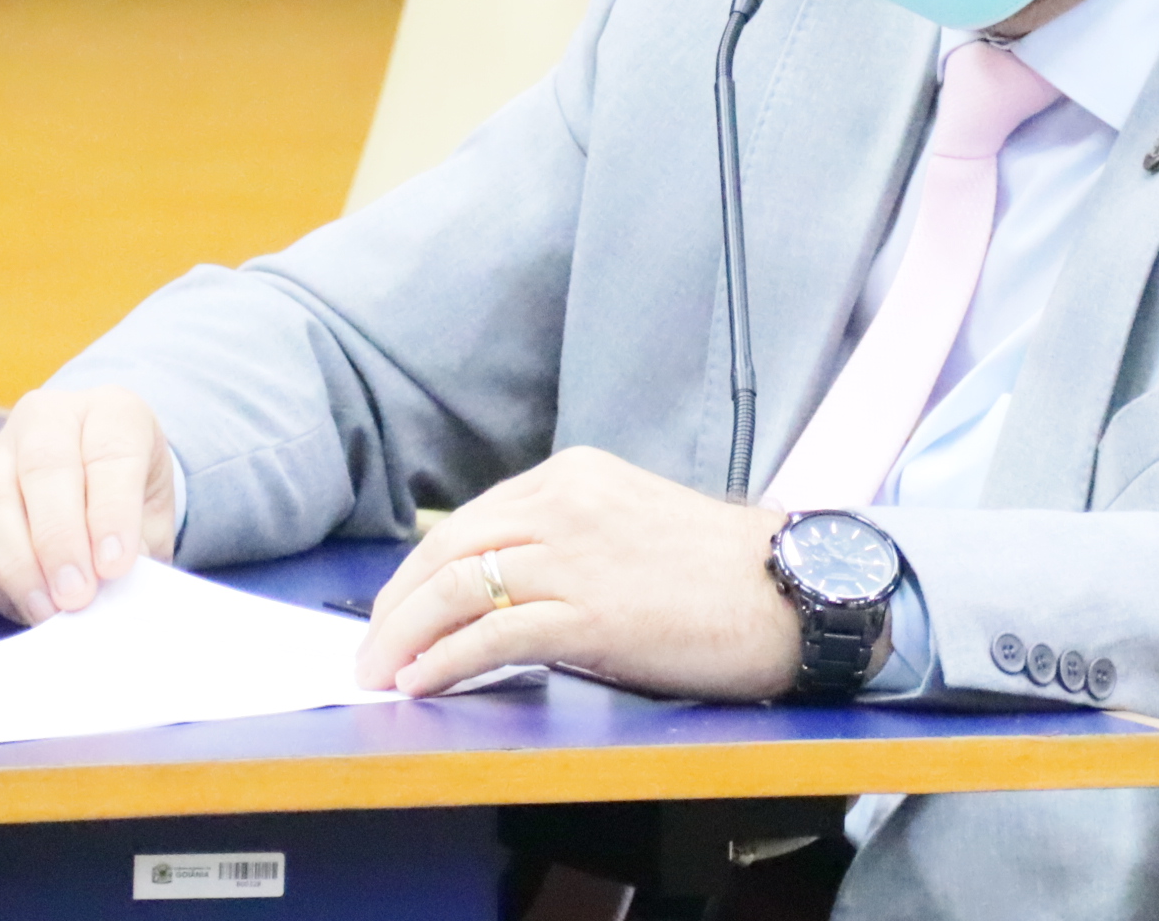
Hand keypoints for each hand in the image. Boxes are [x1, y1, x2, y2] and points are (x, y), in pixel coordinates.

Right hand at [0, 385, 176, 623]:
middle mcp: (48, 417)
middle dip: (59, 541)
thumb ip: (141, 543)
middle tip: (76, 595)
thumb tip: (115, 588)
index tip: (116, 565)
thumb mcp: (154, 510)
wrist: (91, 476)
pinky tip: (20, 604)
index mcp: (110, 410)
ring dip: (17, 563)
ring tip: (47, 610)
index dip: (112, 512)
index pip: (109, 452)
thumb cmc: (128, 492)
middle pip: (43, 468)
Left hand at [355, 446, 796, 699]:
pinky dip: (446, 662)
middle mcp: (566, 501)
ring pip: (457, 588)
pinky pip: (494, 636)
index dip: (418, 571)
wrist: (791, 590)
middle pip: (448, 549)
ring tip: (379, 675)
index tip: (393, 611)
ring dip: (405, 638)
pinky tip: (423, 684)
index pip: (468, 520)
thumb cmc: (719, 569)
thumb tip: (494, 589)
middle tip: (367, 652)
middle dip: (394, 606)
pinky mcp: (591, 612)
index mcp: (574, 474)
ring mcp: (577, 554)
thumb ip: (564, 538)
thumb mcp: (629, 523)